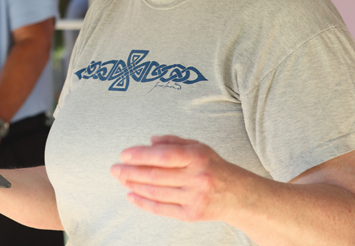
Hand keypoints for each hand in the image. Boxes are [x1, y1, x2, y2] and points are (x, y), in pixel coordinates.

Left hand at [110, 135, 244, 222]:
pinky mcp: (192, 214)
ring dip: (134, 186)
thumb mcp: (199, 147)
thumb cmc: (214, 167)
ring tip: (120, 179)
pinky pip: (162, 209)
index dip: (141, 155)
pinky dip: (144, 202)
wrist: (240, 195)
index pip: (163, 156)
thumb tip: (150, 141)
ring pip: (157, 192)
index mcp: (197, 157)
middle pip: (156, 175)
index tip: (124, 154)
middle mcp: (197, 177)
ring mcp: (194, 197)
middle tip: (115, 169)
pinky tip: (131, 195)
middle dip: (131, 172)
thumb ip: (173, 142)